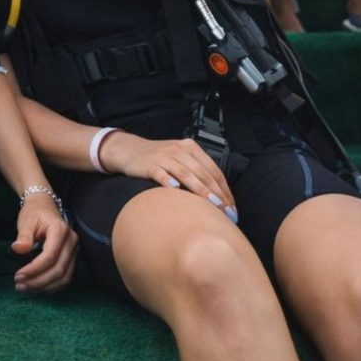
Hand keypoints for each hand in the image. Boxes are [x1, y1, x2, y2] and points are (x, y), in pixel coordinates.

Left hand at [11, 194, 76, 293]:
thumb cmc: (34, 213)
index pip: (50, 256)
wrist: (44, 206)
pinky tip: (37, 287)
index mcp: (60, 231)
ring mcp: (74, 251)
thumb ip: (23, 236)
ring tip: (26, 288)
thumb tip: (17, 249)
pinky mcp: (72, 258)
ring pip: (64, 277)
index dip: (34, 269)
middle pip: (58, 270)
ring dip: (45, 286)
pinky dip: (52, 286)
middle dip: (38, 281)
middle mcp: (71, 242)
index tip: (18, 276)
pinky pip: (65, 277)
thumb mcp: (26, 220)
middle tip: (19, 285)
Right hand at [101, 131, 237, 220]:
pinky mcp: (149, 164)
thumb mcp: (179, 159)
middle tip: (226, 212)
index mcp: (190, 148)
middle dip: (217, 194)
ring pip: (186, 173)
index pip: (213, 170)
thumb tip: (218, 198)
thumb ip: (196, 172)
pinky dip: (169, 182)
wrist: (129, 150)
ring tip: (212, 205)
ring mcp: (163, 156)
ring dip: (201, 190)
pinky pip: (161, 173)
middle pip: (203, 172)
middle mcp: (179, 149)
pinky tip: (176, 190)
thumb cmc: (158, 159)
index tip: (232, 207)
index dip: (224, 189)